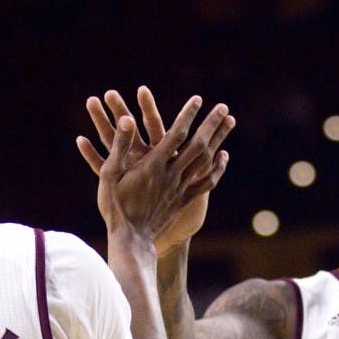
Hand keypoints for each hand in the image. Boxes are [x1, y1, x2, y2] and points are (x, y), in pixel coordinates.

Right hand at [77, 86, 234, 253]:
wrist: (130, 240)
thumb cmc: (115, 206)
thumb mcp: (109, 174)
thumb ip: (120, 145)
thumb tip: (127, 119)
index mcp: (153, 166)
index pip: (175, 134)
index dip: (187, 115)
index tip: (198, 99)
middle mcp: (171, 175)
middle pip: (198, 145)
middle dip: (212, 124)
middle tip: (223, 107)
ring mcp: (180, 188)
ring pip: (205, 161)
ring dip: (219, 140)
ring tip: (230, 123)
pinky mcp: (184, 200)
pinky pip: (206, 182)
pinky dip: (217, 168)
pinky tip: (223, 156)